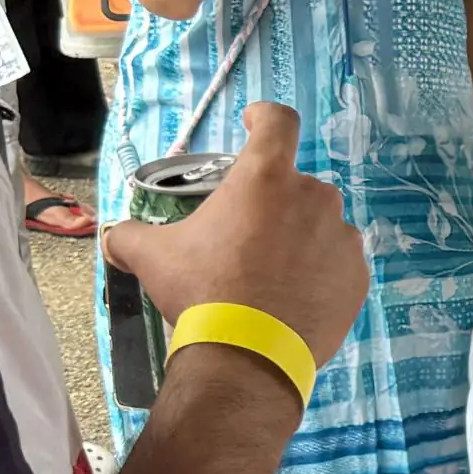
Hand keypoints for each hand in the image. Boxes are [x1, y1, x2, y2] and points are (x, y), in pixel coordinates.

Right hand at [106, 101, 371, 371]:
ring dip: (298, 238)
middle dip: (272, 203)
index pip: (277, 121)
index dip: (264, 117)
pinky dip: (319, 272)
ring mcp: (342, 237)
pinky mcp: (358, 275)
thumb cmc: (201, 291)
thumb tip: (114, 238)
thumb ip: (130, 235)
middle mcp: (313, 196)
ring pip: (319, 225)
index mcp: (265, 178)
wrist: (247, 356)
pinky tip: (294, 297)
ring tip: (271, 274)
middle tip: (246, 236)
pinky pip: (337, 262)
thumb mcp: (152, 257)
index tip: (253, 124)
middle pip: (294, 184)